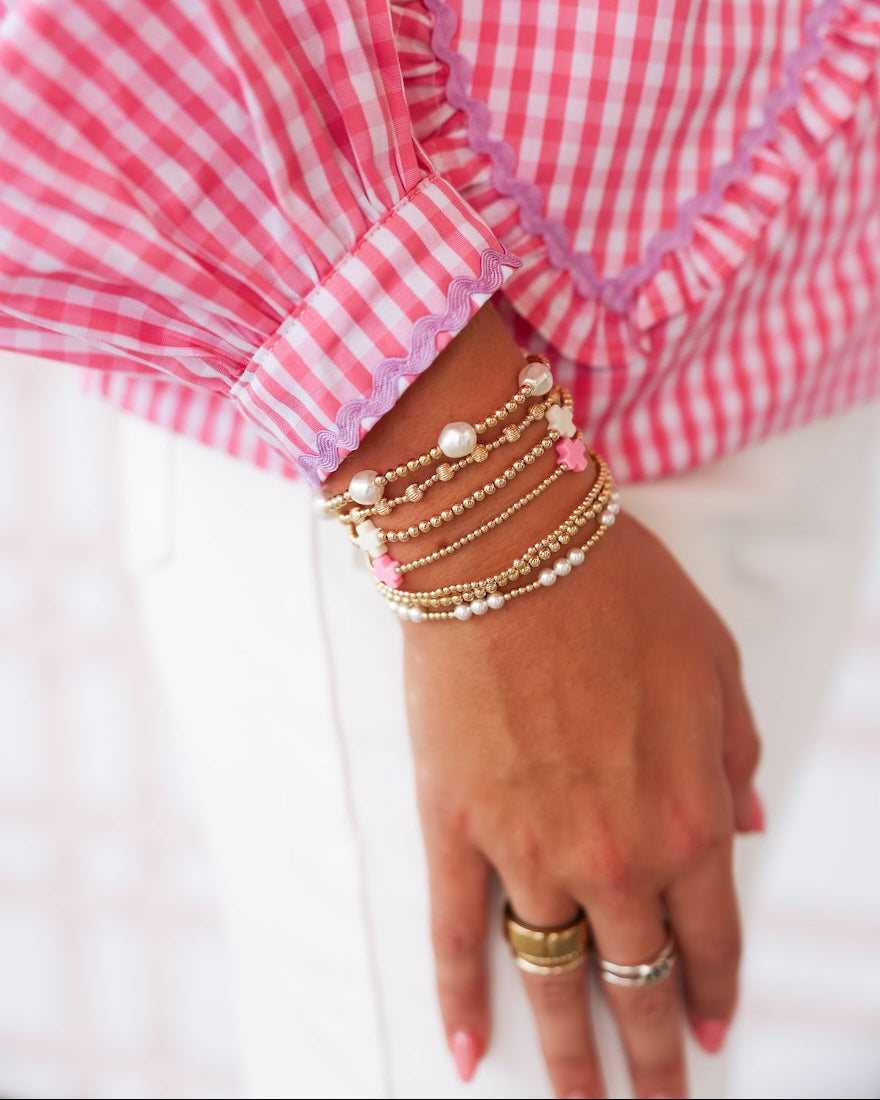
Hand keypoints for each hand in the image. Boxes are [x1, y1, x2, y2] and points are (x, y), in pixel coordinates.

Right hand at [403, 508, 760, 1097]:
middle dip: (648, 1058)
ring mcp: (526, 847)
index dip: (711, 994)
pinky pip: (454, 933)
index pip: (709, 938)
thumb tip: (742, 826)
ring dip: (566, 1055)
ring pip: (549, 977)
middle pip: (633, 981)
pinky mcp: (455, 826)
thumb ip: (734, 755)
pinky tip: (466, 1053)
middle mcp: (613, 853)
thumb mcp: (716, 663)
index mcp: (687, 815)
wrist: (512, 548)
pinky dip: (459, 1000)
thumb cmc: (619, 593)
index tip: (707, 1033)